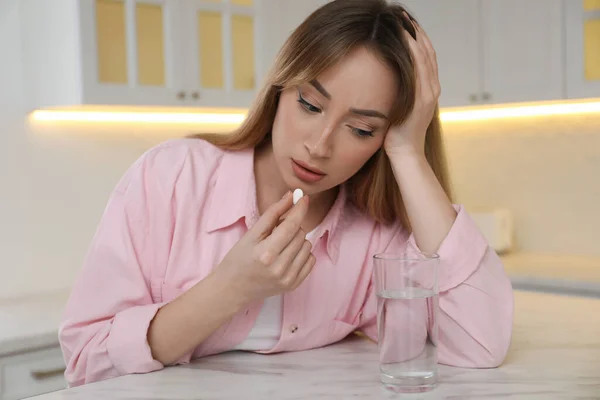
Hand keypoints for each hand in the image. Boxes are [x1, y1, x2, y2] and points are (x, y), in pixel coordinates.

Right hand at [213, 192, 314, 303]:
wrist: (232, 288)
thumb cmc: (238, 259)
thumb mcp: (251, 234)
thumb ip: (272, 214)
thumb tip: (291, 196)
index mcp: (266, 253)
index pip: (291, 225)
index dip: (299, 209)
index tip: (303, 198)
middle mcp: (279, 267)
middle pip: (300, 234)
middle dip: (291, 227)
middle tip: (276, 232)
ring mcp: (288, 279)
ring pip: (307, 246)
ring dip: (297, 240)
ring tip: (280, 246)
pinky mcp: (294, 285)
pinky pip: (310, 260)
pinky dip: (302, 254)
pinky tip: (287, 256)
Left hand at [384, 13, 440, 155]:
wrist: (405, 153)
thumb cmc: (396, 132)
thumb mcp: (399, 106)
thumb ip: (398, 91)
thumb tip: (385, 77)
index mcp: (428, 89)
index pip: (425, 56)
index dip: (417, 37)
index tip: (405, 22)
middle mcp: (432, 88)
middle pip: (427, 51)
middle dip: (415, 31)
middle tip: (402, 14)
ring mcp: (429, 93)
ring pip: (424, 56)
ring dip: (413, 36)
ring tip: (402, 20)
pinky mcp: (422, 98)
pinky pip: (419, 69)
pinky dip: (413, 51)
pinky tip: (404, 39)